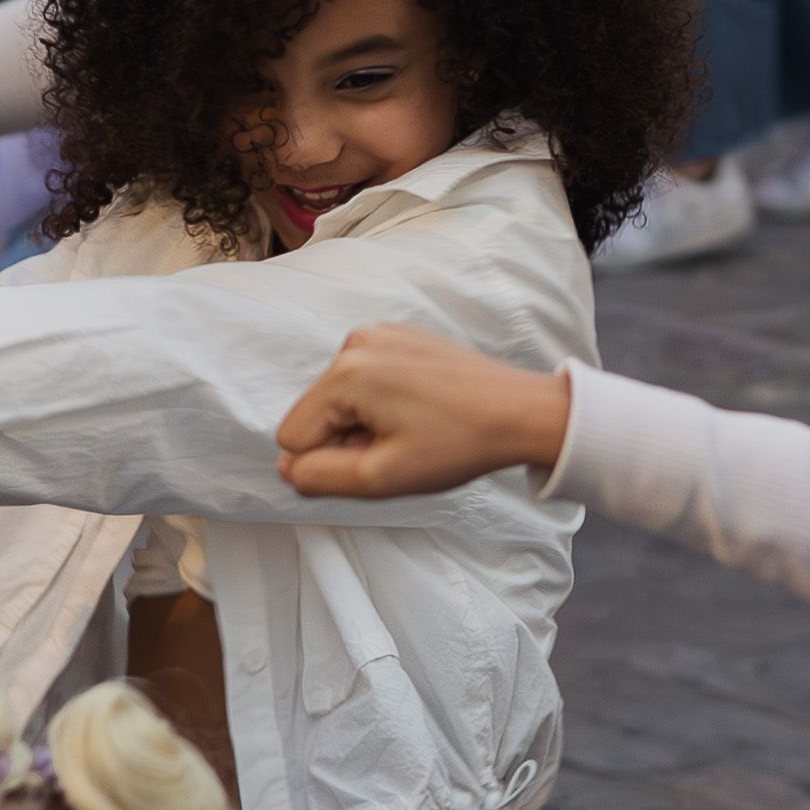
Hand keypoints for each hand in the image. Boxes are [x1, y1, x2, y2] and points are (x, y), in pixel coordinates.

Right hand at [273, 322, 573, 499]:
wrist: (521, 412)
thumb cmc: (457, 444)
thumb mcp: (381, 477)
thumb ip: (320, 477)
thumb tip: (288, 468)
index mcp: (345, 372)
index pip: (293, 438)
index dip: (329, 462)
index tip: (379, 459)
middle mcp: (355, 342)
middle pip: (317, 414)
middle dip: (347, 440)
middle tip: (400, 449)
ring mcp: (380, 332)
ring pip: (341, 398)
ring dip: (365, 423)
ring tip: (413, 429)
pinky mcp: (401, 335)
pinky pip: (367, 378)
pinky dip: (384, 402)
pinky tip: (421, 411)